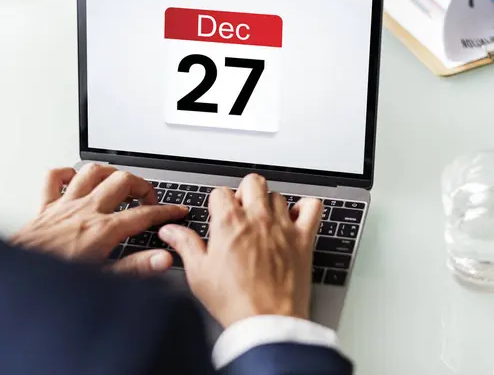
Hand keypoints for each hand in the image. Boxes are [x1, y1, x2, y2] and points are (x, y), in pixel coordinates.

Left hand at [11, 165, 188, 275]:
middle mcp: (86, 211)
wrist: (20, 277)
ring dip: (110, 173)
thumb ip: (137, 267)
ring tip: (120, 182)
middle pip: (122, 182)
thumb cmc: (57, 280)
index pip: (144, 214)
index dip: (167, 211)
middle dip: (142, 185)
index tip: (177, 210)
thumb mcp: (104, 279)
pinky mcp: (45, 207)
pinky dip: (66, 174)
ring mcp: (64, 205)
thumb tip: (163, 259)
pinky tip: (77, 180)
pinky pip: (54, 177)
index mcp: (103, 230)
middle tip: (148, 198)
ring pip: (92, 172)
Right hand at [159, 173, 322, 327]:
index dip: (218, 203)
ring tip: (265, 222)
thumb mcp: (199, 274)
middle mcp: (257, 219)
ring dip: (270, 204)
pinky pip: (312, 207)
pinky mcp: (303, 238)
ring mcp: (282, 226)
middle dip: (245, 192)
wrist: (266, 322)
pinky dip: (306, 208)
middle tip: (242, 213)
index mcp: (229, 223)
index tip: (219, 216)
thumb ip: (186, 245)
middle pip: (252, 182)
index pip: (221, 192)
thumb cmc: (234, 301)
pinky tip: (296, 218)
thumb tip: (170, 231)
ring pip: (278, 195)